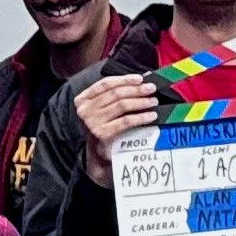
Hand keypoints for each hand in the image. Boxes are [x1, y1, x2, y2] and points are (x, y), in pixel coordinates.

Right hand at [74, 74, 157, 188]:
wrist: (98, 156)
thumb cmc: (103, 129)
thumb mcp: (102, 110)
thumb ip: (114, 95)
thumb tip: (141, 80)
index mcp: (82, 100)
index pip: (105, 84)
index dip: (124, 79)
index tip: (140, 78)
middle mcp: (85, 110)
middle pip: (115, 93)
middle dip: (136, 89)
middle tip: (151, 89)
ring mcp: (92, 122)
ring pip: (122, 105)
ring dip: (141, 101)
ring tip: (153, 101)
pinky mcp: (102, 134)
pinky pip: (126, 121)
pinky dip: (141, 116)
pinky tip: (151, 116)